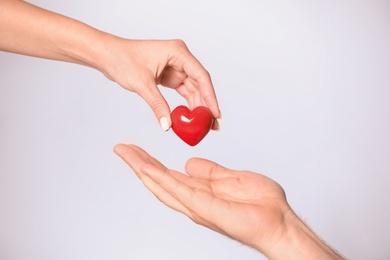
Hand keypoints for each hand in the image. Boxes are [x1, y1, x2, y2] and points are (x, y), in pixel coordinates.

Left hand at [99, 39, 220, 130]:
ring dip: (198, 107)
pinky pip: (184, 92)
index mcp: (178, 52)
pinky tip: (192, 118)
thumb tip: (168, 125)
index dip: (210, 96)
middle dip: (206, 105)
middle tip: (212, 125)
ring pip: (194, 90)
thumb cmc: (122, 60)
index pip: (201, 76)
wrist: (108, 56)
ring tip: (205, 125)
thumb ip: (158, 105)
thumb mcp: (142, 84)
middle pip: (200, 84)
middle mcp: (180, 58)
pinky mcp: (170, 76)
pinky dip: (188, 105)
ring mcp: (176, 67)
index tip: (215, 113)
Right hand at [114, 144, 343, 258]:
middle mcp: (193, 200)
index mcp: (200, 192)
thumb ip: (210, 172)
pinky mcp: (205, 209)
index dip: (150, 162)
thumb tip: (190, 163)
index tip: (136, 149)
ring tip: (126, 153)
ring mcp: (197, 206)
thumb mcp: (231, 178)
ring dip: (143, 169)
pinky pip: (179, 191)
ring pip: (163, 185)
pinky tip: (147, 168)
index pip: (169, 175)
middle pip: (159, 180)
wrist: (279, 222)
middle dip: (139, 163)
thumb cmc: (261, 204)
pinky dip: (161, 179)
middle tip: (121, 148)